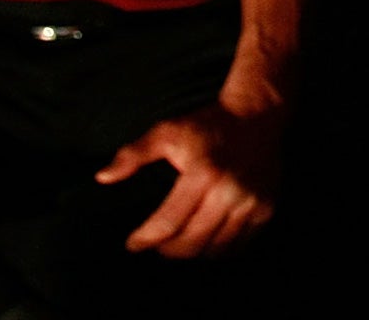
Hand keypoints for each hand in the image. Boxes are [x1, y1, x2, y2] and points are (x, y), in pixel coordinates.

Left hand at [95, 100, 283, 257]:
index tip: (133, 244)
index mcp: (203, 173)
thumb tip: (102, 177)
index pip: (167, 223)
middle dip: (167, 250)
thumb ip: (133, 154)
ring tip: (179, 243)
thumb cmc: (206, 125)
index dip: (145, 239)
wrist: (256, 115)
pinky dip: (218, 248)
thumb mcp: (167, 132)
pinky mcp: (266, 208)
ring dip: (192, 252)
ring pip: (214, 249)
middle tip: (156, 245)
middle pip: (190, 243)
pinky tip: (205, 238)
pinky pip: (238, 245)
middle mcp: (229, 191)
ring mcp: (251, 202)